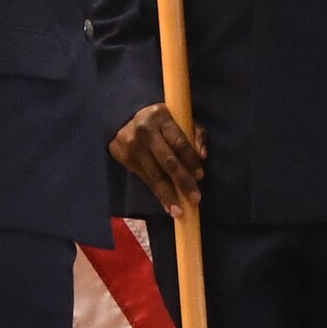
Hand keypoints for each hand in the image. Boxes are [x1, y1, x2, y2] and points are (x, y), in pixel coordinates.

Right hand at [110, 103, 205, 217]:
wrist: (124, 117)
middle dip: (182, 182)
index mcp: (162, 118)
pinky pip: (144, 179)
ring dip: (168, 195)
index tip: (200, 176)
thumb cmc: (160, 120)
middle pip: (167, 161)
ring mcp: (133, 146)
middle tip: (194, 199)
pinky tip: (166, 204)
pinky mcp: (124, 158)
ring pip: (154, 175)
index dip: (191, 160)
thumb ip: (195, 133)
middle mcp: (145, 132)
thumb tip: (203, 156)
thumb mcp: (179, 118)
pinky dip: (157, 193)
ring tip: (179, 211)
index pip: (179, 142)